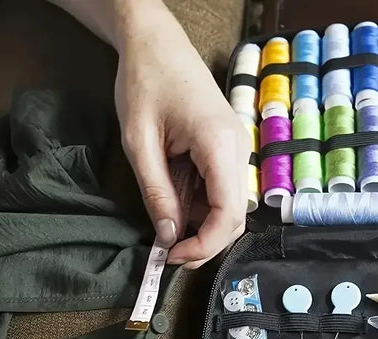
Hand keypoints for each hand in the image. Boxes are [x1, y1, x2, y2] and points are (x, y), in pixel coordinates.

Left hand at [114, 2, 249, 267]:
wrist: (157, 43)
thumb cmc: (145, 82)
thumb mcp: (139, 142)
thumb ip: (156, 192)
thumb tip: (168, 236)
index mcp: (220, 145)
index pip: (229, 214)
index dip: (204, 245)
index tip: (172, 256)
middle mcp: (238, 151)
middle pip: (236, 217)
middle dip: (205, 242)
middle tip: (169, 252)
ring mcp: (237, 151)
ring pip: (230, 208)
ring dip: (201, 226)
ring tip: (167, 226)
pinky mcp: (228, 151)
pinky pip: (221, 192)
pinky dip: (200, 208)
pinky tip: (176, 205)